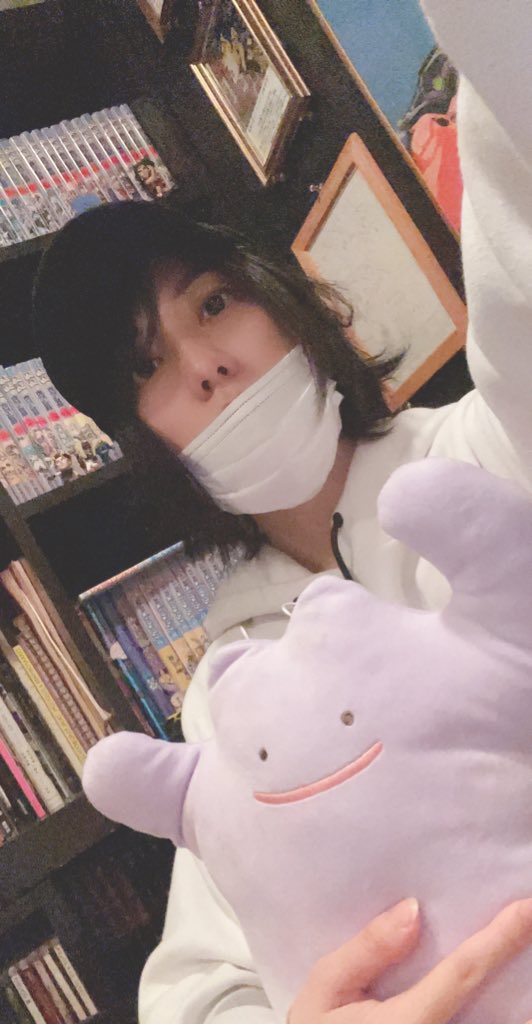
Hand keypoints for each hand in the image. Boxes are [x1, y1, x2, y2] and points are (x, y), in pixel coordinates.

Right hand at [288, 897, 531, 1022]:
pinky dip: (497, 1016)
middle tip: (531, 929)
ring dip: (518, 1006)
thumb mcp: (323, 991)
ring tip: (526, 972)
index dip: (499, 940)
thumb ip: (366, 951)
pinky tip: (509, 1001)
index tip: (525, 910)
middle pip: (497, 1013)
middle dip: (522, 977)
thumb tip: (412, 911)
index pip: (462, 974)